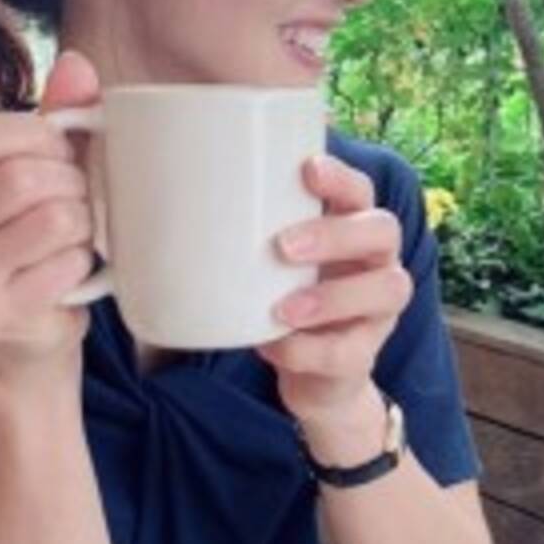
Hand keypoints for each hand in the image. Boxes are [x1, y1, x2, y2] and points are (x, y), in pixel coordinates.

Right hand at [0, 52, 101, 387]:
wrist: (27, 340)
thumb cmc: (34, 245)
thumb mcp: (39, 175)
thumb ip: (56, 119)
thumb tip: (78, 63)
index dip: (36, 137)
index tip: (61, 155)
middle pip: (24, 178)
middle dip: (71, 184)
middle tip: (76, 203)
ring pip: (53, 218)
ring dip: (82, 225)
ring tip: (72, 237)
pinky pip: (66, 263)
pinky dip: (83, 263)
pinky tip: (69, 273)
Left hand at [260, 155, 412, 457]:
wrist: (309, 375)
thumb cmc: (281, 296)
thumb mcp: (266, 261)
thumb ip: (239, 230)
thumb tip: (155, 193)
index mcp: (351, 226)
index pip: (360, 190)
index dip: (341, 178)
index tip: (307, 169)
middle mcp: (377, 261)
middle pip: (383, 231)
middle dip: (336, 234)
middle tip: (283, 245)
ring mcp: (379, 309)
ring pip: (387, 289)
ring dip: (332, 297)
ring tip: (282, 309)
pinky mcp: (365, 354)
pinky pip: (350, 351)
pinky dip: (308, 350)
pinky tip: (273, 346)